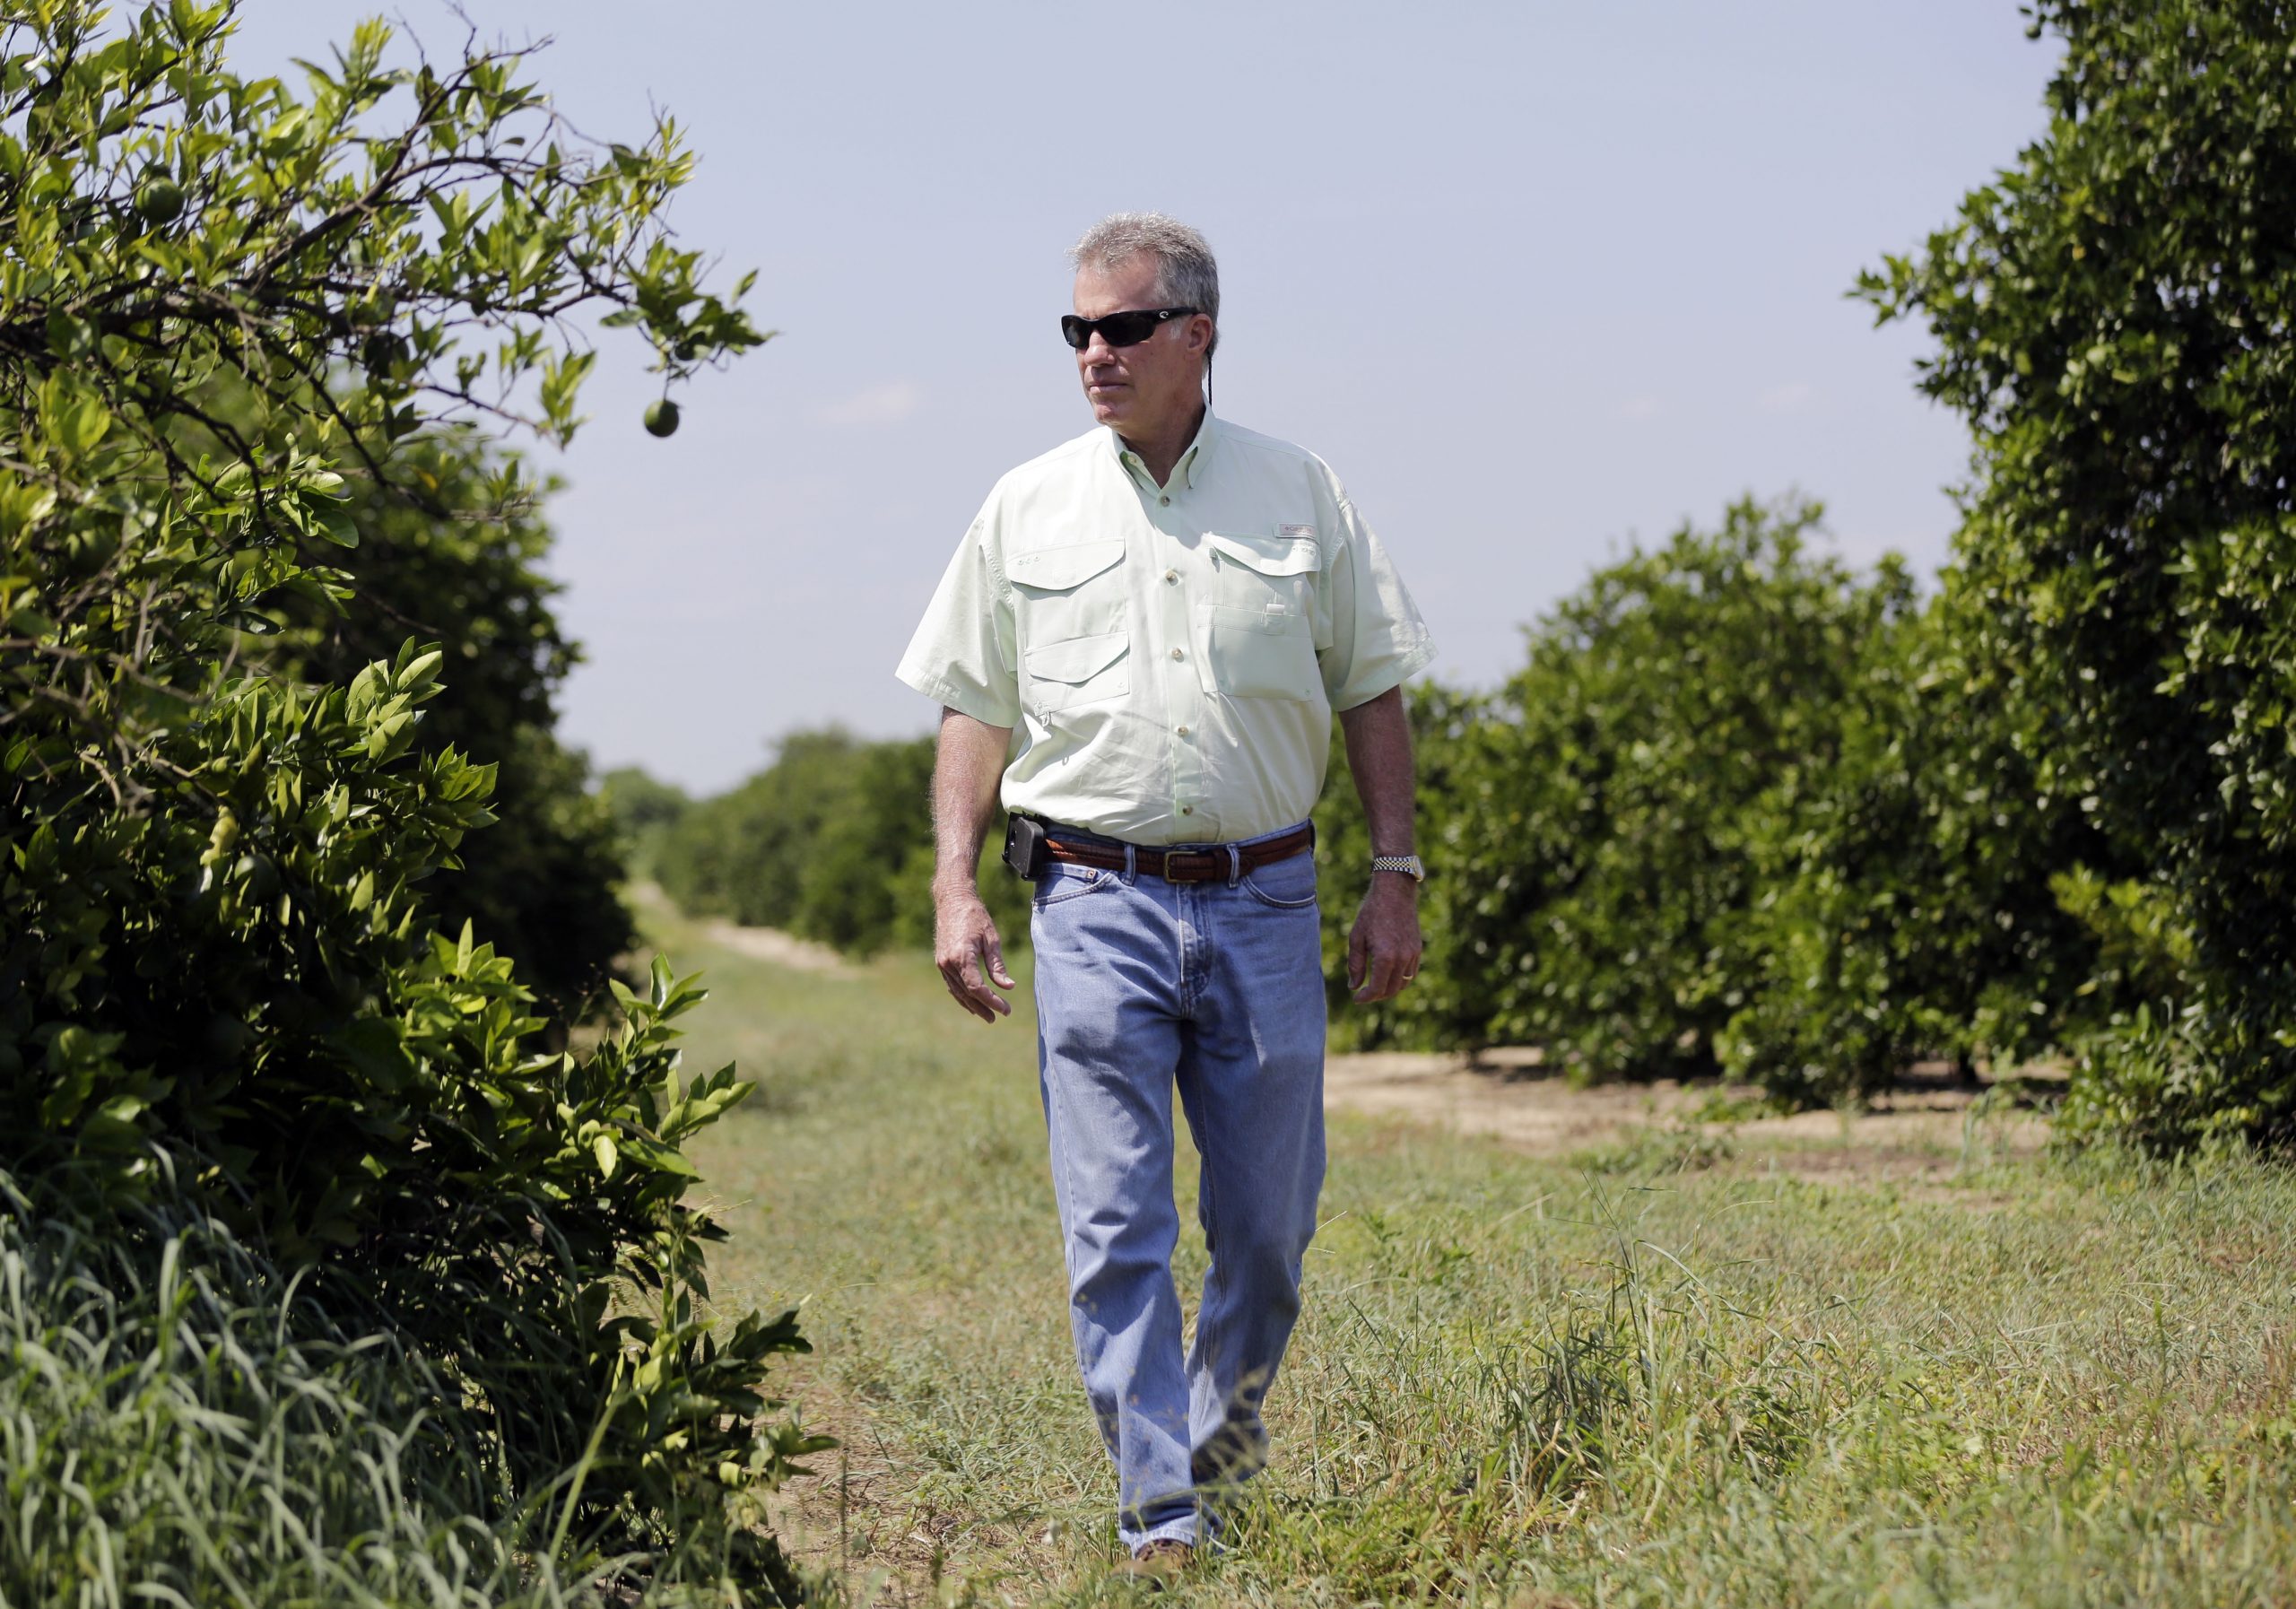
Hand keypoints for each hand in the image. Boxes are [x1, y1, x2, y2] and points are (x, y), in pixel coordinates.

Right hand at [935, 887, 1014, 1022]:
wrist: (952, 900)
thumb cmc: (975, 916)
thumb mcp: (991, 939)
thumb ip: (997, 965)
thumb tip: (1008, 987)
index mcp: (962, 956)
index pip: (976, 988)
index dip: (992, 1001)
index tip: (1005, 1008)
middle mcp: (948, 963)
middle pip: (967, 994)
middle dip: (984, 1007)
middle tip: (999, 1016)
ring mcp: (942, 964)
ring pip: (958, 992)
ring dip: (972, 1006)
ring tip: (987, 1016)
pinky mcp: (941, 962)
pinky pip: (952, 985)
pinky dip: (962, 996)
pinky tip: (971, 1003)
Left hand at [1347, 874, 1422, 1003]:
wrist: (1395, 892)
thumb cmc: (1371, 913)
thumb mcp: (1356, 938)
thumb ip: (1355, 965)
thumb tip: (1354, 987)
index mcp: (1385, 957)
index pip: (1377, 989)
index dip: (1365, 998)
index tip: (1356, 999)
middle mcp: (1402, 959)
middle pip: (1391, 990)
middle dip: (1376, 996)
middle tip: (1364, 995)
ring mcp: (1412, 954)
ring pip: (1403, 984)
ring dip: (1389, 989)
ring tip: (1375, 986)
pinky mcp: (1418, 949)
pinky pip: (1411, 973)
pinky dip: (1400, 979)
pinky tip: (1388, 975)